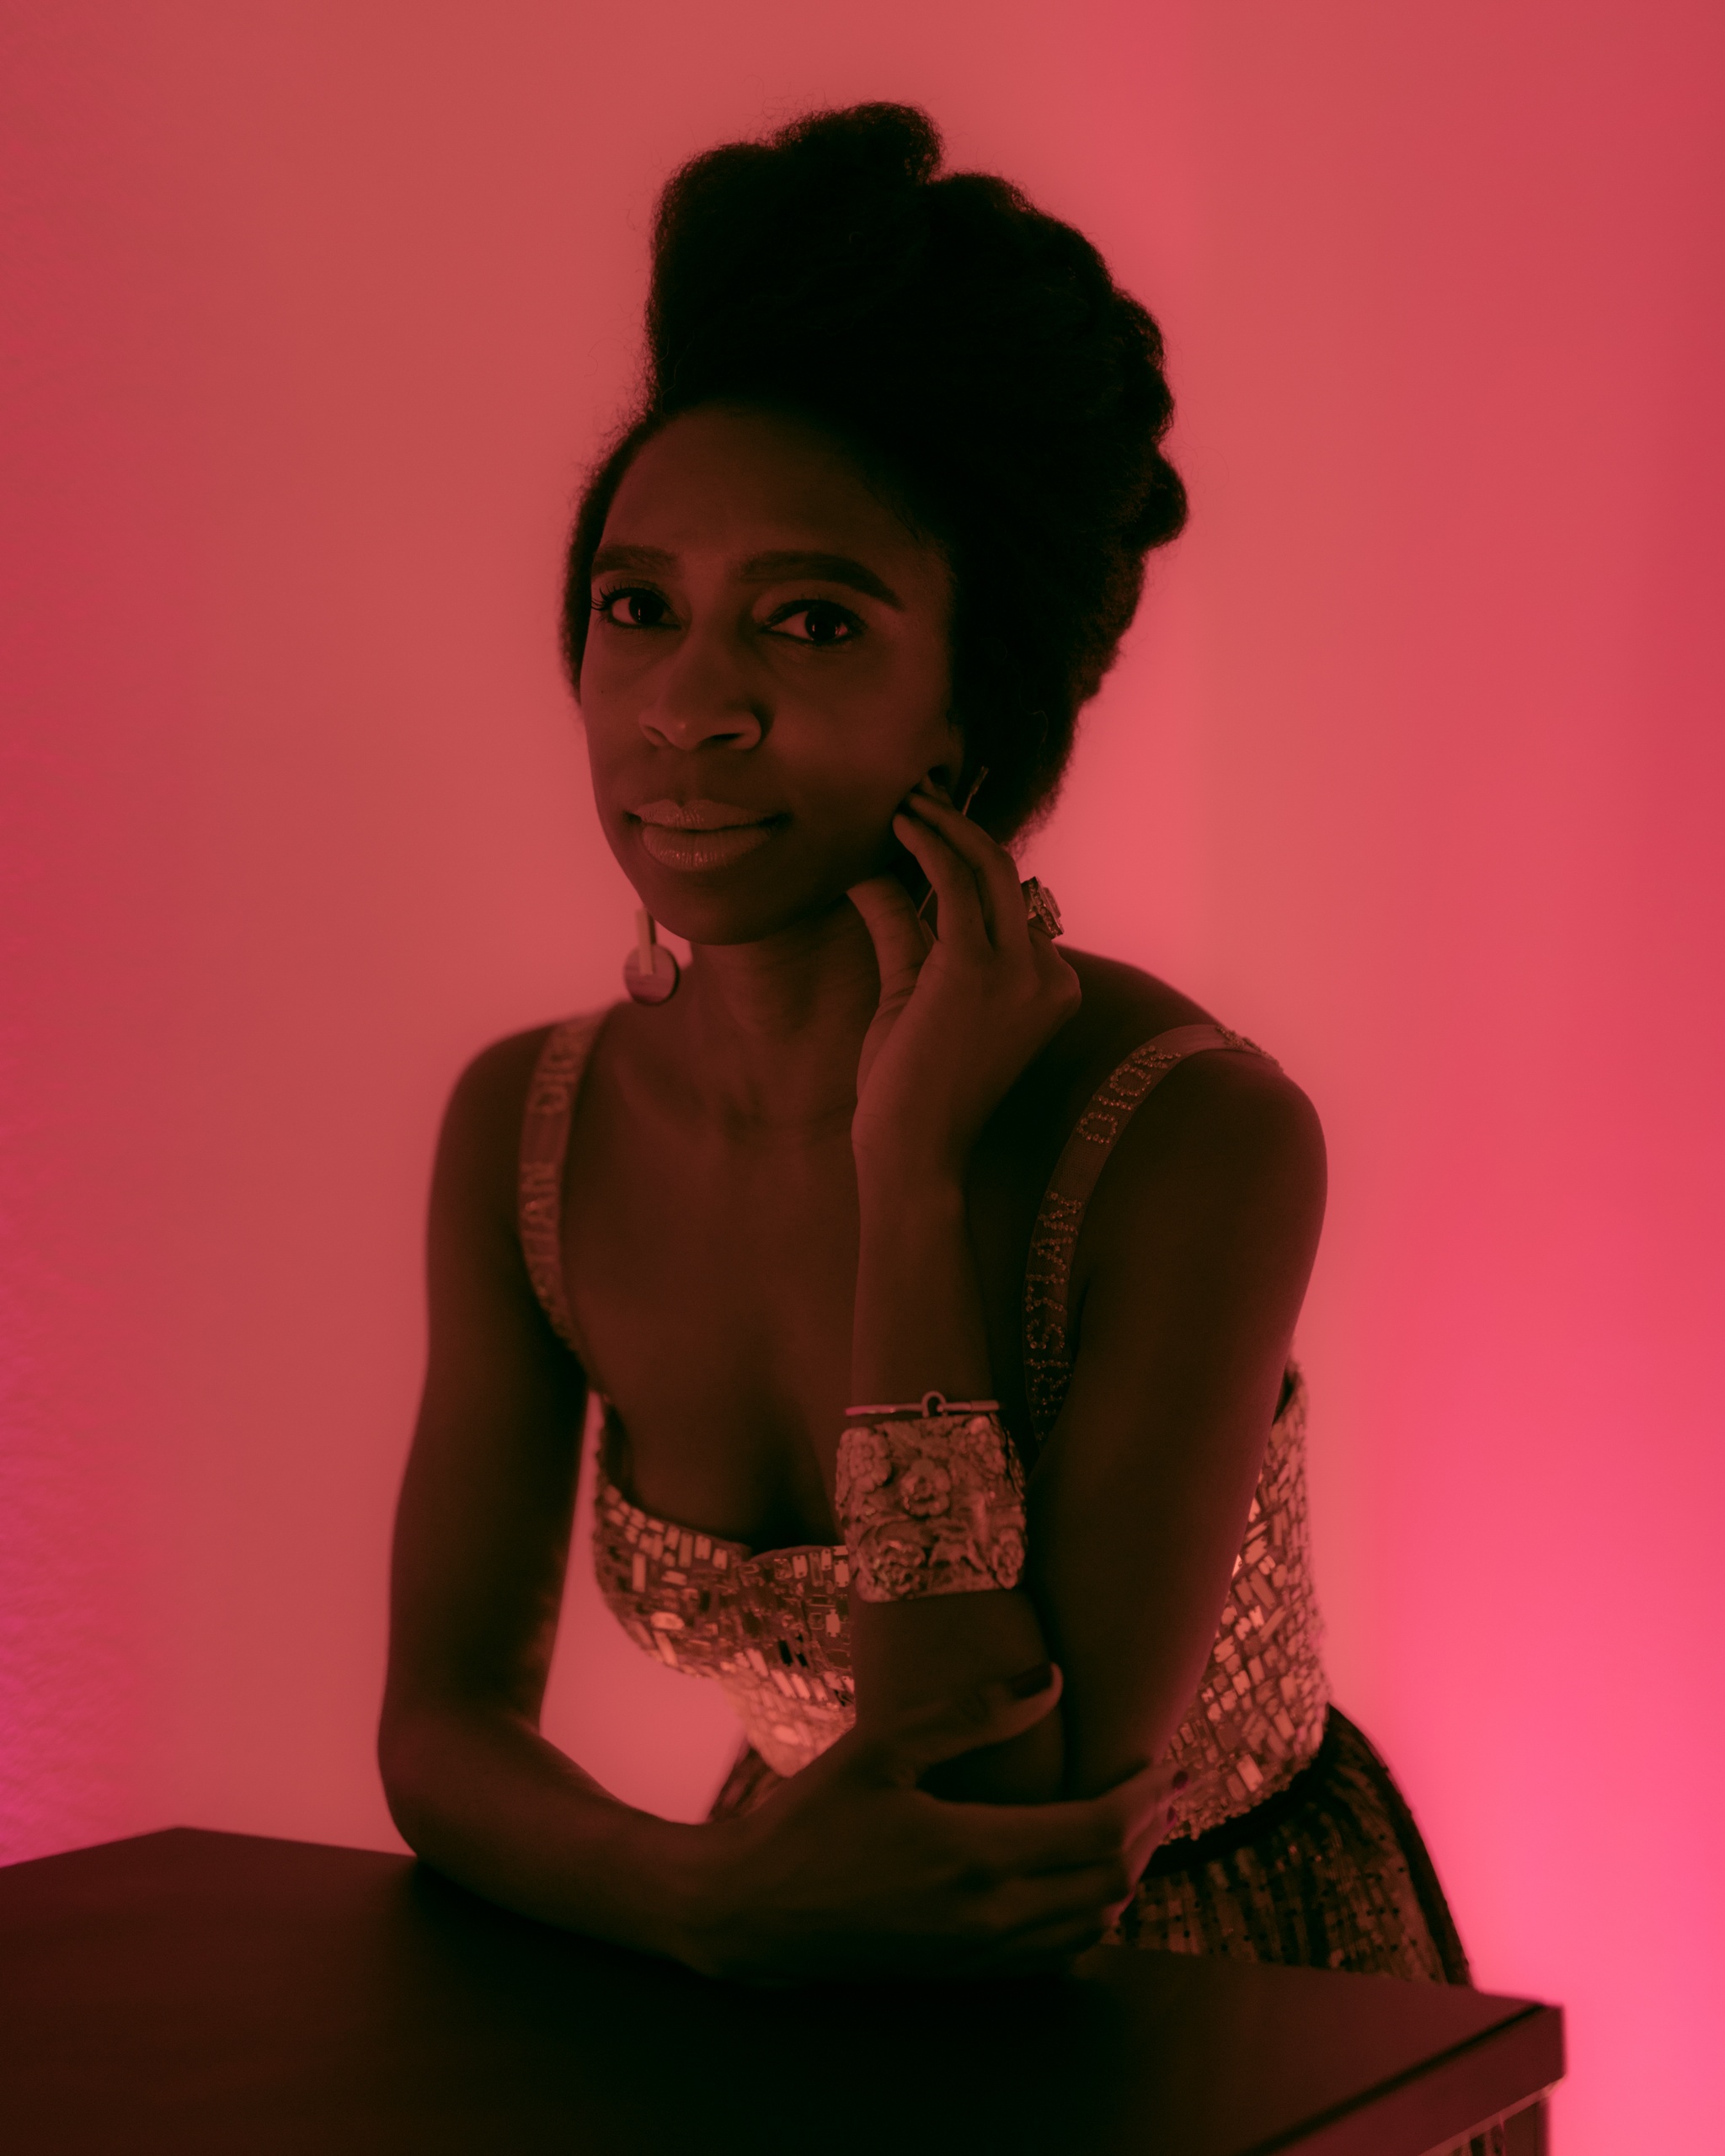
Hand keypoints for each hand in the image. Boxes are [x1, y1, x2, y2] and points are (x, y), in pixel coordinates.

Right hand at [682, 1666, 1183, 1980]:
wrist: (751, 1910)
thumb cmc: (809, 1819)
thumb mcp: (882, 1747)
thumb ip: (970, 1714)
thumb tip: (1052, 1679)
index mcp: (976, 1854)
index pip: (1099, 1832)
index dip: (1147, 1798)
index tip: (1171, 1763)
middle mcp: (990, 1915)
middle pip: (1112, 1882)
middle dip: (1153, 1832)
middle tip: (1170, 1787)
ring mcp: (979, 1953)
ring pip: (1093, 1924)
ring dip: (1129, 1875)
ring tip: (1140, 1826)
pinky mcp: (964, 1972)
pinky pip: (1057, 1953)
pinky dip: (1091, 1915)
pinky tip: (1087, 1883)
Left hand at [847, 787, 1080, 1180]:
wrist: (913, 1151)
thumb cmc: (910, 1087)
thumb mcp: (911, 992)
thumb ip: (902, 930)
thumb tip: (870, 870)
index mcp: (1049, 985)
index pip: (1009, 903)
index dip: (965, 858)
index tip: (925, 823)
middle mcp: (1046, 974)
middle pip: (1006, 873)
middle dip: (959, 824)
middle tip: (914, 793)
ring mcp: (1019, 970)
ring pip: (986, 866)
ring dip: (941, 824)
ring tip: (901, 800)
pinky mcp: (975, 967)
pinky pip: (954, 883)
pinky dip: (927, 845)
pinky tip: (897, 827)